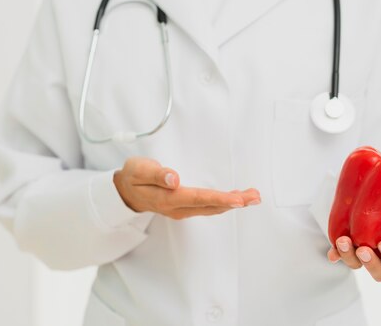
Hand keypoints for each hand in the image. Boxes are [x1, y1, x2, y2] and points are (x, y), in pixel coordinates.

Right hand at [114, 157, 260, 218]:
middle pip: (211, 206)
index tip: (238, 199)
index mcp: (168, 198)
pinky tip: (237, 198)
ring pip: (212, 208)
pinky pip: (209, 207)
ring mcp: (182, 210)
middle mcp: (178, 208)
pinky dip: (225, 202)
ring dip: (234, 203)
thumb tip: (174, 178)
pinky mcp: (185, 207)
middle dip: (235, 202)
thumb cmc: (133, 177)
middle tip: (255, 197)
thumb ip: (157, 174)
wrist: (125, 192)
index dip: (219, 199)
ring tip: (253, 197)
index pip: (198, 198)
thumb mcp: (139, 170)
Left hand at [327, 199, 380, 281]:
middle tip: (363, 250)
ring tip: (343, 241)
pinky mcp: (347, 245)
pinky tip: (332, 253)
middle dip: (371, 264)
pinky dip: (336, 255)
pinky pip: (340, 256)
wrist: (372, 193)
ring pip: (356, 265)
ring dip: (349, 257)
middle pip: (380, 272)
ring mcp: (363, 252)